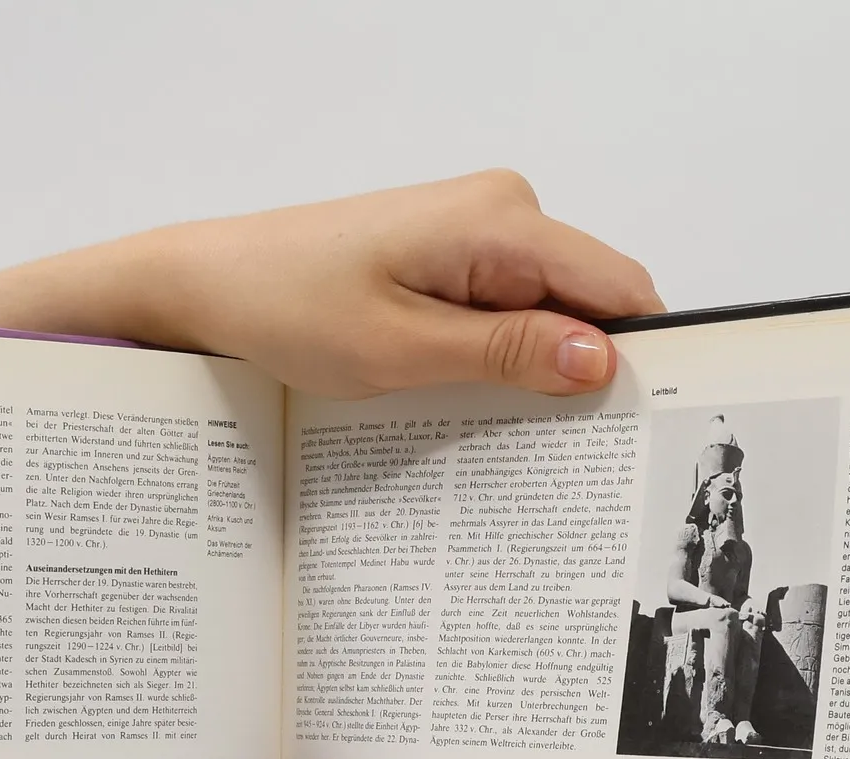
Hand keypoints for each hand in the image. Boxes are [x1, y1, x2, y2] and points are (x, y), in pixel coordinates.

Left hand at [0, 172, 662, 398]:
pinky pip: (508, 310)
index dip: (638, 358)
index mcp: (500, 221)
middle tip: (568, 457)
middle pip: (592, 301)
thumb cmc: (286, 307)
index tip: (638, 429)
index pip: (619, 288)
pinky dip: (503, 359)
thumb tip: (600, 362)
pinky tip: (473, 403)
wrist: (210, 283)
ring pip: (551, 312)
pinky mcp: (451, 256)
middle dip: (587, 373)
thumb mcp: (401, 351)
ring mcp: (477, 232)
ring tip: (508, 435)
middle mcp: (502, 210)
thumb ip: (507, 355)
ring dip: (539, 372)